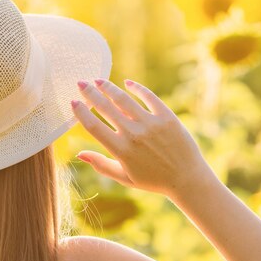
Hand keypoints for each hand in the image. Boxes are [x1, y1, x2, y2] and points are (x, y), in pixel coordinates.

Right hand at [71, 78, 211, 197]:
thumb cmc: (153, 180)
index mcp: (121, 151)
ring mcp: (151, 124)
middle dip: (90, 93)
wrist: (186, 179)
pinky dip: (137, 88)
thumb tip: (79, 154)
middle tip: (81, 83)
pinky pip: (149, 97)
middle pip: (106, 108)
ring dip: (109, 87)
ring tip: (99, 81)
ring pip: (124, 100)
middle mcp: (134, 135)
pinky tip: (127, 83)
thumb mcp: (124, 178)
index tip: (73, 102)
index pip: (94, 127)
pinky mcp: (167, 117)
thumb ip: (101, 165)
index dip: (81, 112)